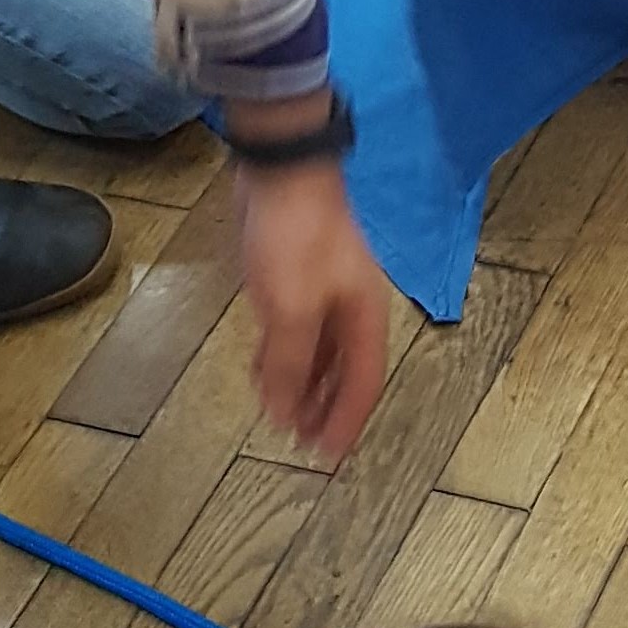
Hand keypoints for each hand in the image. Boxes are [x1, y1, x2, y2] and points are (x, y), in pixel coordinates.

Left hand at [235, 159, 390, 462]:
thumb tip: (284, 413)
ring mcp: (325, 292)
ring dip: (302, 386)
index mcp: (364, 317)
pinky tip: (262, 371)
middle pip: (344, 372)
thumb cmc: (295, 240)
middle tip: (301, 445)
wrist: (282, 169)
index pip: (364, 383)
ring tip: (279, 416)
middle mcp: (352, 309)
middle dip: (324, 409)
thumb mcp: (291, 308)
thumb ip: (289, 363)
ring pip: (319, 354)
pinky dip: (284, 358)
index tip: (328, 459)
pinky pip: (297, 333)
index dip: (347, 423)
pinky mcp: (298, 277)